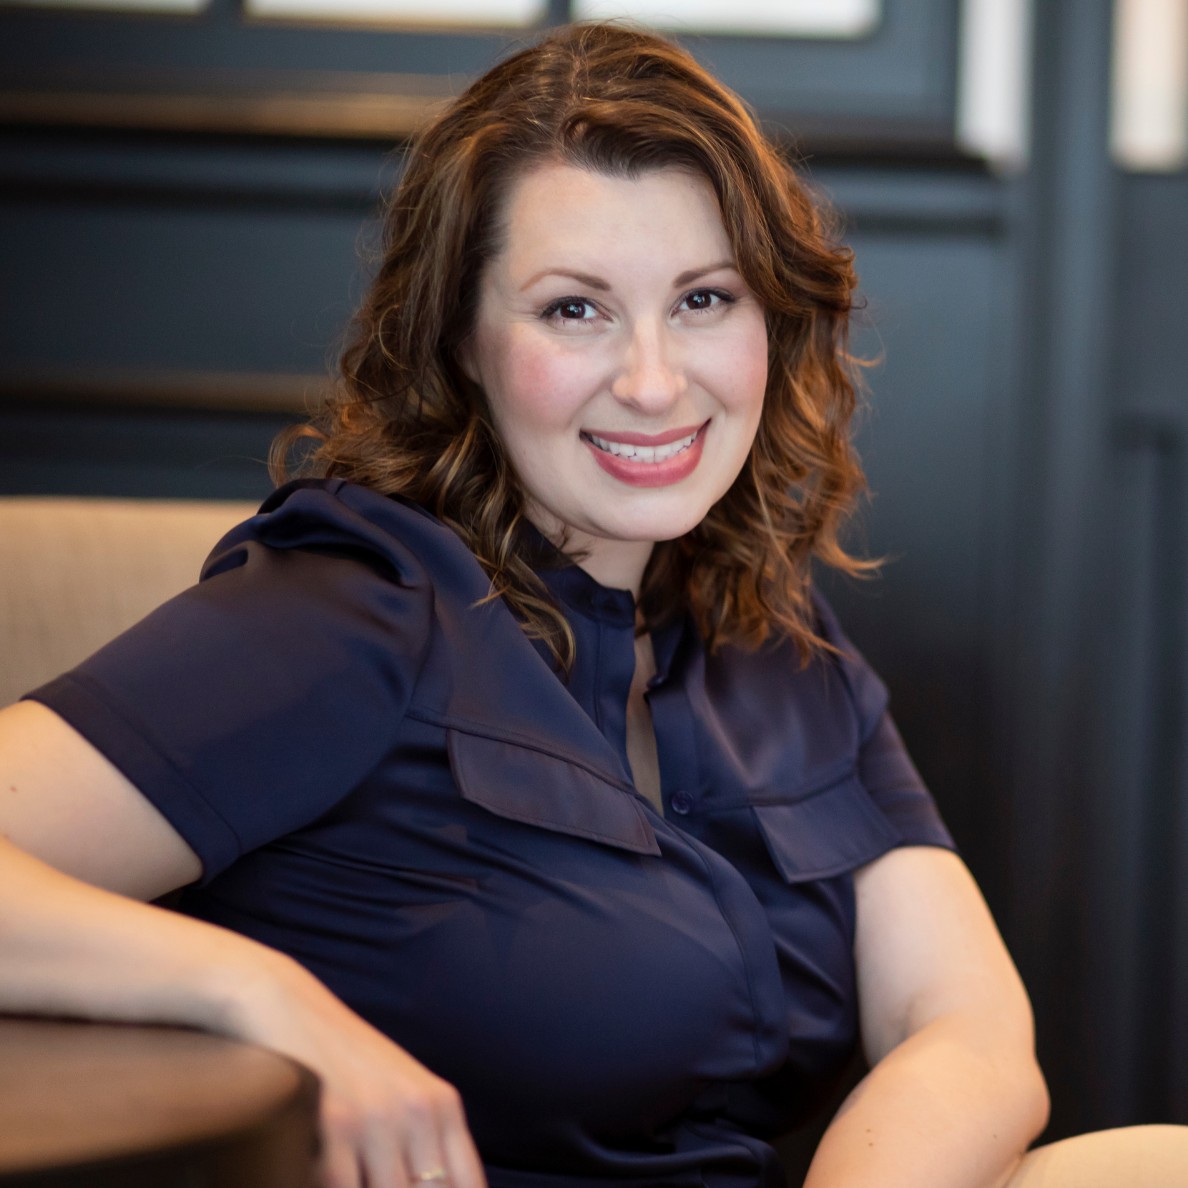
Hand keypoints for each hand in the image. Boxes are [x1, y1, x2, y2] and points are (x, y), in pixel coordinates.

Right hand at [224, 950, 486, 1187]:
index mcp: (440, 1104)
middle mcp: (417, 1112)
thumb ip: (425, 1140)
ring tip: (359, 1177)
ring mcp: (377, 1120)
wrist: (290, 1007)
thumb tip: (433, 1184)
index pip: (468, 1182)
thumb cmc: (345, 1056)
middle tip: (380, 1182)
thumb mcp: (401, 1089)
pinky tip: (318, 1176)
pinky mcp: (334, 1128)